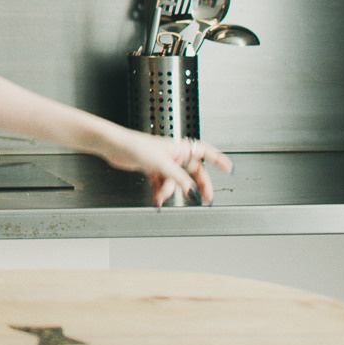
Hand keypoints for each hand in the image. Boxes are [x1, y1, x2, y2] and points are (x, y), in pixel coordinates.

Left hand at [99, 129, 231, 205]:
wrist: (114, 146)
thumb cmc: (135, 146)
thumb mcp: (161, 165)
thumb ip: (179, 179)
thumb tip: (193, 191)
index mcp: (179, 147)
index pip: (205, 152)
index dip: (219, 160)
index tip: (229, 169)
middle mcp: (173, 154)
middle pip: (192, 172)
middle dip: (197, 186)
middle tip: (206, 199)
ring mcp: (163, 162)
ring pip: (175, 181)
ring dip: (169, 191)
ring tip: (161, 197)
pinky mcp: (152, 169)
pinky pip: (162, 184)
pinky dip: (160, 192)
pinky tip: (156, 198)